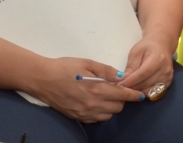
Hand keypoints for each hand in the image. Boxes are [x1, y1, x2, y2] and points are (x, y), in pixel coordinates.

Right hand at [27, 57, 143, 122]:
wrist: (42, 79)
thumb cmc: (65, 67)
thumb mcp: (87, 63)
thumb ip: (106, 71)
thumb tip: (122, 78)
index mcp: (96, 90)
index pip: (123, 96)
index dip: (134, 95)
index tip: (141, 94)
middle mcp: (92, 105)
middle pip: (118, 107)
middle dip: (122, 99)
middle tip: (118, 89)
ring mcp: (84, 113)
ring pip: (108, 115)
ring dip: (112, 106)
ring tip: (107, 95)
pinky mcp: (77, 117)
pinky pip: (96, 119)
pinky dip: (101, 112)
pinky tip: (97, 102)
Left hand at [117, 35, 174, 94]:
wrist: (162, 44)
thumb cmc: (147, 46)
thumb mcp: (136, 52)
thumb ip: (130, 66)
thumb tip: (123, 80)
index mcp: (158, 59)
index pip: (142, 74)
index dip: (130, 81)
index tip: (119, 85)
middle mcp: (165, 70)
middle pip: (145, 84)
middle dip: (132, 88)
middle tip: (121, 88)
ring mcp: (168, 77)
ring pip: (149, 90)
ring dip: (137, 91)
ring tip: (128, 88)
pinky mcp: (168, 83)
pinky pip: (154, 92)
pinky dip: (144, 92)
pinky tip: (138, 88)